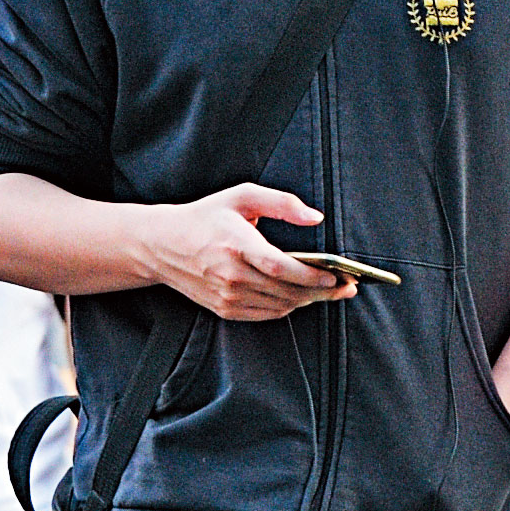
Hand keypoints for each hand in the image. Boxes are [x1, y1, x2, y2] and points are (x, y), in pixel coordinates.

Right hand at [144, 185, 357, 320]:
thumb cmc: (206, 217)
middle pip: (287, 291)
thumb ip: (282, 202)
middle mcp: (230, 275)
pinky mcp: (224, 309)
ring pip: (281, 306)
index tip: (338, 275)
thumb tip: (316, 218)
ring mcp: (226, 296)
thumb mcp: (242, 197)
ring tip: (331, 290)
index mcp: (235, 245)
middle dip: (323, 291)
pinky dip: (289, 307)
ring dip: (309, 300)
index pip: (281, 268)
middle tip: (347, 287)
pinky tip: (303, 296)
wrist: (161, 245)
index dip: (312, 275)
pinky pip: (267, 314)